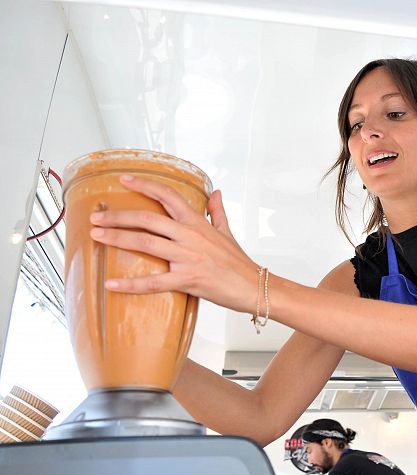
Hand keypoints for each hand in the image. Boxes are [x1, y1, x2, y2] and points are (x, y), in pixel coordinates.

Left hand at [89, 174, 259, 313]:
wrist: (254, 287)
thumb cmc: (239, 262)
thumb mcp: (227, 232)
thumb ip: (217, 212)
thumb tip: (216, 193)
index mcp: (197, 223)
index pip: (168, 196)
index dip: (144, 184)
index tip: (123, 179)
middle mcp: (190, 236)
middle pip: (147, 219)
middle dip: (118, 217)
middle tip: (95, 218)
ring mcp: (187, 258)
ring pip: (145, 243)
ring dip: (117, 239)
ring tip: (96, 237)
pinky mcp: (187, 280)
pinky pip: (153, 282)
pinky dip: (130, 284)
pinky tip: (111, 285)